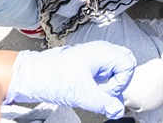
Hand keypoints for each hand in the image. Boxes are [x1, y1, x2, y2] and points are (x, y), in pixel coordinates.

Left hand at [4, 41, 136, 117]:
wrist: (34, 75)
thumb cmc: (54, 77)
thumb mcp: (82, 94)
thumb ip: (103, 103)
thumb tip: (117, 111)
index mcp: (102, 52)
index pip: (128, 64)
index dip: (121, 81)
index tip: (107, 92)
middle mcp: (101, 51)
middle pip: (125, 63)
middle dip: (119, 81)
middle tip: (105, 92)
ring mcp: (95, 57)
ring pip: (115, 68)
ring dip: (111, 83)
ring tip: (97, 92)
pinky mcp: (89, 65)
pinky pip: (105, 72)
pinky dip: (103, 83)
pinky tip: (93, 91)